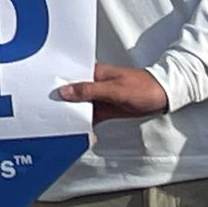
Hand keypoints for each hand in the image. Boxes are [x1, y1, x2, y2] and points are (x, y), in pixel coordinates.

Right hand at [57, 64, 171, 123]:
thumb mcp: (115, 90)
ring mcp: (99, 97)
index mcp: (94, 73)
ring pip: (80, 107)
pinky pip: (91, 117)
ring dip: (74, 117)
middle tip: (49, 116)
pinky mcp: (105, 108)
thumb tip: (65, 91)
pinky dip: (86, 125)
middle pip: (72, 95)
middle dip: (62, 104)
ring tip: (62, 128)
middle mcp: (93, 84)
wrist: (164, 97)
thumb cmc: (143, 87)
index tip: (43, 96)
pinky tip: (83, 133)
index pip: (69, 78)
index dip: (56, 86)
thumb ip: (89, 91)